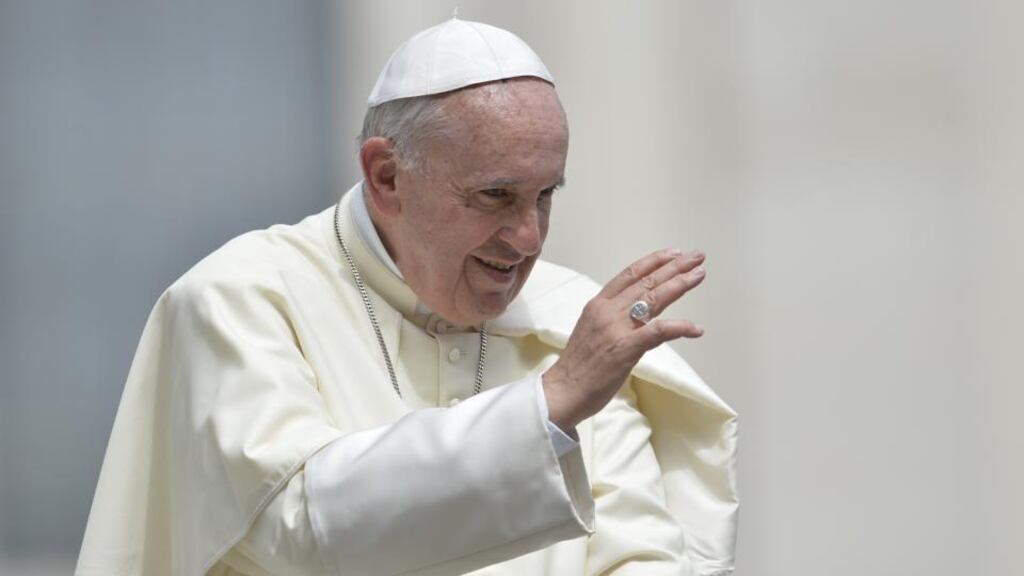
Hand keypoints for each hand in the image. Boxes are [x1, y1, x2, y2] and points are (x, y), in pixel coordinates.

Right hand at [542, 248, 706, 429]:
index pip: (629, 274)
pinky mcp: (626, 348)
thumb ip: (612, 318)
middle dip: (674, 267)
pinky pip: (658, 332)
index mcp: (598, 304)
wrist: (563, 389)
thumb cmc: (578, 366)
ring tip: (699, 275)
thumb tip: (635, 314)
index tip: (673, 253)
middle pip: (646, 282)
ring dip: (679, 285)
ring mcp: (617, 328)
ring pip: (653, 299)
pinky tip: (695, 328)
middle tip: (696, 257)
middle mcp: (608, 310)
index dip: (653, 262)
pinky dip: (679, 328)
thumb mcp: (592, 330)